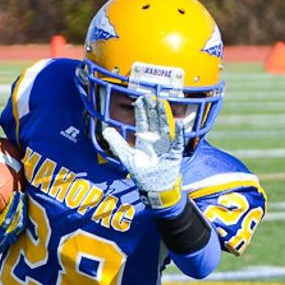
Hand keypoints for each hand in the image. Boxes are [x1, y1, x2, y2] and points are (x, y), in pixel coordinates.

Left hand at [100, 93, 184, 209]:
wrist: (155, 188)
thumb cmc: (142, 175)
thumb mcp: (127, 157)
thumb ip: (117, 143)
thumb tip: (106, 130)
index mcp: (144, 141)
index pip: (143, 122)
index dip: (141, 111)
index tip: (140, 99)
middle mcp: (155, 141)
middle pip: (154, 121)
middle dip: (152, 109)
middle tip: (151, 95)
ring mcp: (166, 146)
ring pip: (165, 127)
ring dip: (164, 116)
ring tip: (163, 103)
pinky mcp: (174, 153)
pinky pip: (178, 142)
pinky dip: (179, 133)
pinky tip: (178, 123)